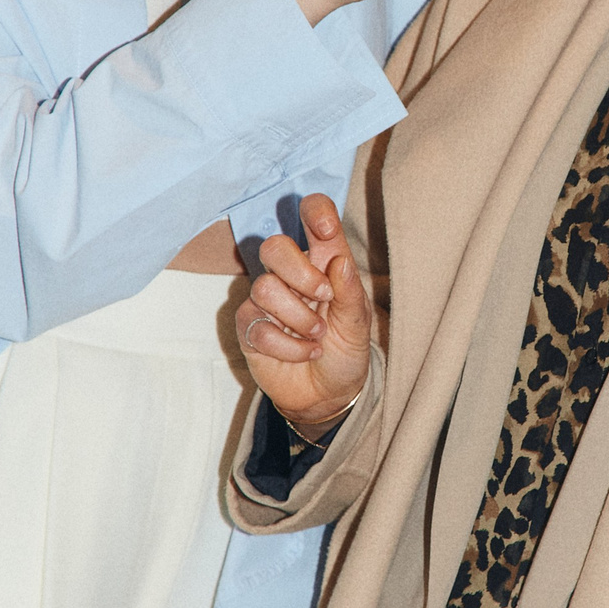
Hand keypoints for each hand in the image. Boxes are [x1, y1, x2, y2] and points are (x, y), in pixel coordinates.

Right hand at [237, 194, 372, 438]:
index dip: (314, 212)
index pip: (312, 217)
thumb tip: (339, 263)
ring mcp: (265, 301)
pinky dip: (289, 346)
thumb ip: (350, 292)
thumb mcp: (358, 324)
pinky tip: (306, 352)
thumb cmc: (344, 351)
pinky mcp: (250, 328)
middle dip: (300, 273)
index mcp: (322, 262)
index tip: (324, 229)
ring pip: (265, 288)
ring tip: (318, 336)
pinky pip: (260, 327)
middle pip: (274, 247)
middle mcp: (290, 275)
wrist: (328, 395)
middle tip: (324, 298)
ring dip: (298, 317)